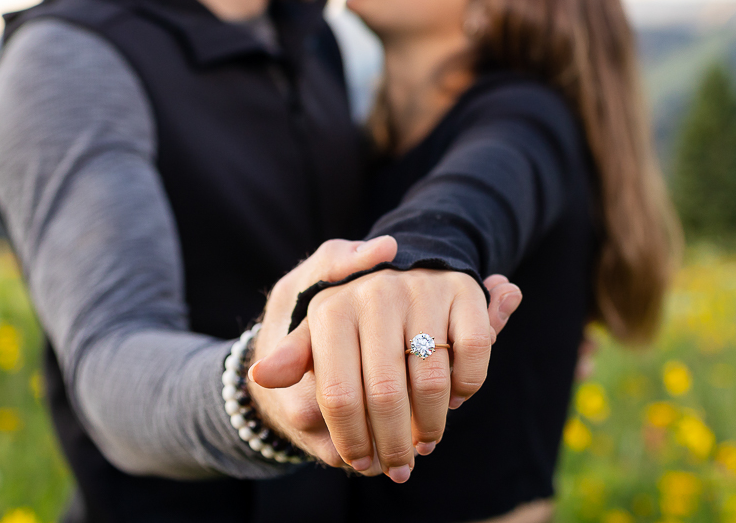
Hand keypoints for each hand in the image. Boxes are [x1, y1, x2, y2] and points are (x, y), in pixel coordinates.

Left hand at [252, 246, 523, 481]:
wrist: (396, 268)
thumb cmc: (350, 317)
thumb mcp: (313, 332)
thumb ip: (292, 357)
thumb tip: (263, 374)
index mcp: (331, 309)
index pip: (338, 396)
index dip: (351, 438)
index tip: (359, 462)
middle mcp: (376, 293)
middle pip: (386, 396)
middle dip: (394, 444)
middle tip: (398, 467)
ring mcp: (422, 290)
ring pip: (432, 383)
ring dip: (432, 425)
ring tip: (424, 443)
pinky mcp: (463, 291)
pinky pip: (471, 354)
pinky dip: (466, 386)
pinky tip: (453, 400)